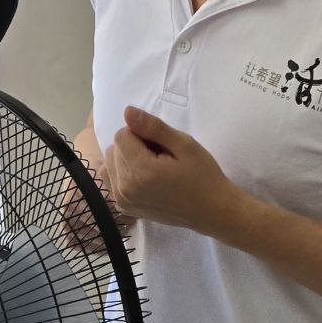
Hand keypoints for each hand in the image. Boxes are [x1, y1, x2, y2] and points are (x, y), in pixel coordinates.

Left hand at [103, 106, 238, 234]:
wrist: (211, 211)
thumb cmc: (202, 175)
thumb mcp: (184, 144)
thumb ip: (153, 127)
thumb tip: (127, 111)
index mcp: (141, 171)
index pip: (122, 135)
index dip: (142, 133)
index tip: (162, 145)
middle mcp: (125, 188)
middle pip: (114, 148)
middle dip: (134, 146)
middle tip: (160, 157)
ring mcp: (123, 201)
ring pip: (110, 163)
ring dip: (127, 159)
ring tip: (152, 168)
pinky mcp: (124, 208)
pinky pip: (111, 179)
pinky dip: (123, 173)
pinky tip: (144, 178)